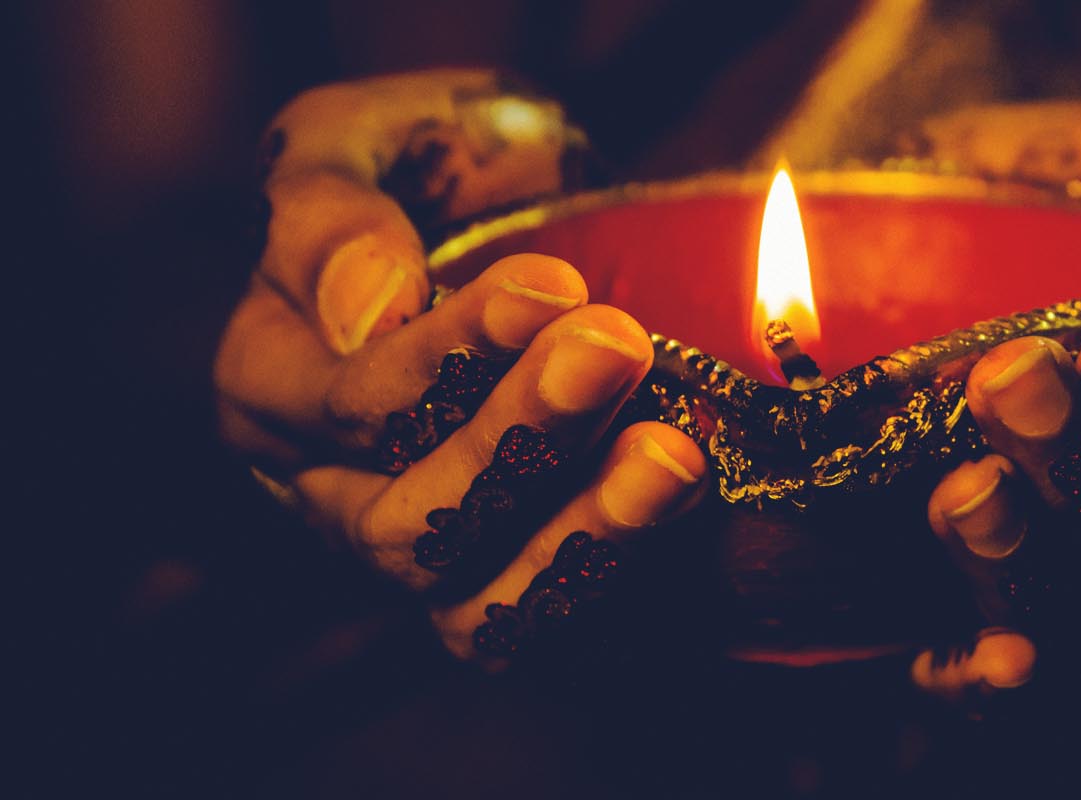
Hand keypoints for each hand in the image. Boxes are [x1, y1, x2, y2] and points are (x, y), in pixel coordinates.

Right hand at [213, 70, 707, 662]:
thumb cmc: (428, 167)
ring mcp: (424, 556)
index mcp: (272, 392)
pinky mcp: (508, 584)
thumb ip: (332, 215)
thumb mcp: (357, 143)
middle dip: (517, 440)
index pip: (349, 406)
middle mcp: (332, 496)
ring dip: (577, 530)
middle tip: (615, 347)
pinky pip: (543, 624)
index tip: (551, 286)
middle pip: (406, 521)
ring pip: (472, 601)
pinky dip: (607, 573)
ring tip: (668, 456)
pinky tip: (674, 501)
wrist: (516, 208)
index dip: (449, 355)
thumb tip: (371, 311)